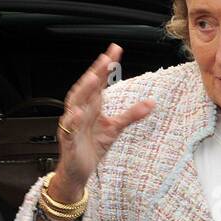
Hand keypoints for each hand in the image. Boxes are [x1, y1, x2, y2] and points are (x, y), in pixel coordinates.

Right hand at [53, 44, 154, 198]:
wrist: (78, 171)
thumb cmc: (92, 146)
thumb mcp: (115, 129)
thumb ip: (131, 115)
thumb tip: (151, 103)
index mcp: (92, 106)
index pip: (99, 82)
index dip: (106, 66)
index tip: (115, 50)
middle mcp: (81, 111)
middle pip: (87, 88)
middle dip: (96, 72)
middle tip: (106, 59)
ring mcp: (73, 125)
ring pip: (76, 104)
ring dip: (84, 90)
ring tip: (94, 78)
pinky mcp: (69, 140)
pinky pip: (69, 129)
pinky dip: (73, 120)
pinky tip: (79, 112)